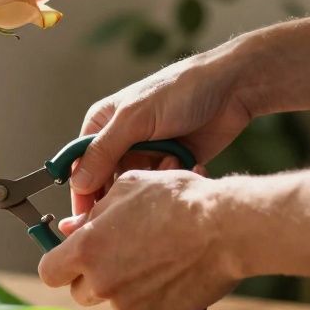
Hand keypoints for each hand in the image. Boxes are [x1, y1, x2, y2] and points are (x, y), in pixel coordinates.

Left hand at [42, 169, 244, 309]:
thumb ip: (92, 213)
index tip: (70, 256)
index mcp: (87, 249)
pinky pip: (143, 309)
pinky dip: (152, 297)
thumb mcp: (127, 189)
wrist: (226, 228)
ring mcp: (128, 303)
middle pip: (79, 291)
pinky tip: (172, 272)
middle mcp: (102, 282)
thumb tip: (71, 227)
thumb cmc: (177, 200)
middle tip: (117, 254)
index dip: (59, 263)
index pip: (49, 272)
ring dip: (124, 285)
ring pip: (113, 299)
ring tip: (154, 257)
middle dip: (91, 276)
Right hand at [71, 46, 253, 215]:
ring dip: (146, 186)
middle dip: (116, 194)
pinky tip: (182, 165)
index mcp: (102, 124)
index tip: (84, 220)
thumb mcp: (135, 119)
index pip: (80, 165)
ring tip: (166, 168)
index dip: (81, 192)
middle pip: (104, 182)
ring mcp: (146, 154)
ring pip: (133, 188)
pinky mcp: (170, 164)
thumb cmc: (179, 92)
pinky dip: (167, 183)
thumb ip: (103, 151)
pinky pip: (159, 186)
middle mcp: (120, 141)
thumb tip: (77, 182)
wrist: (233, 89)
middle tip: (127, 206)